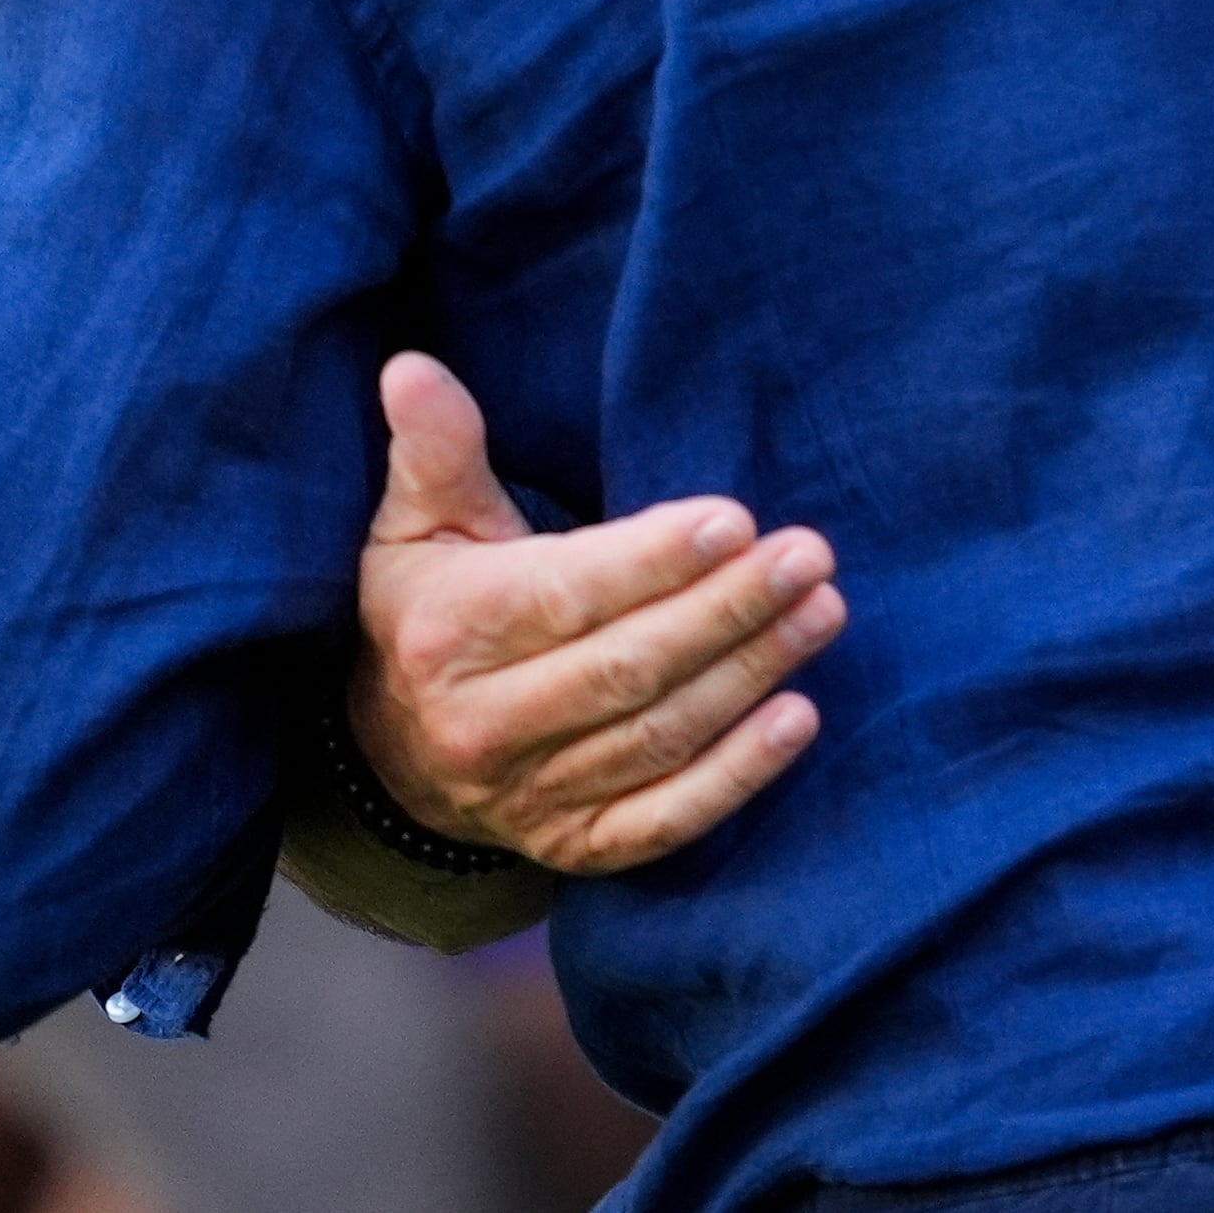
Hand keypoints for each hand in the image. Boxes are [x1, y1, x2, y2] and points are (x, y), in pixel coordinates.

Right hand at [349, 352, 845, 874]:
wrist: (390, 758)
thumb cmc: (425, 607)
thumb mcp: (415, 524)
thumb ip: (433, 449)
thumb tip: (411, 366)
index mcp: (448, 633)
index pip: (566, 596)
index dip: (652, 562)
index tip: (735, 521)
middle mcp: (483, 725)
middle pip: (625, 670)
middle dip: (726, 611)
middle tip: (810, 555)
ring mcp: (531, 797)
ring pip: (656, 738)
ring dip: (750, 677)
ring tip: (823, 611)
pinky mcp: (575, 847)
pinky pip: (664, 819)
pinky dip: (735, 777)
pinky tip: (798, 720)